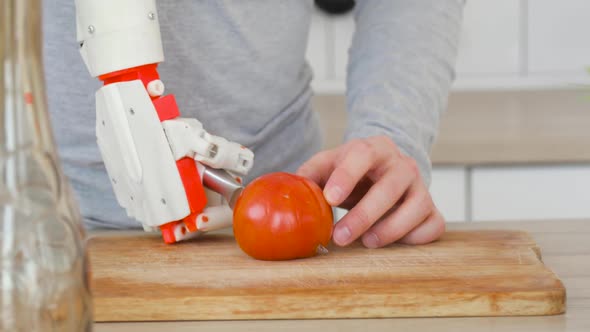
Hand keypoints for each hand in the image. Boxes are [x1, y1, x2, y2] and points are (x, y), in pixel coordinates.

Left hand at [297, 135, 444, 247]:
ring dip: (391, 229)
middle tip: (339, 237)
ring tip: (367, 242)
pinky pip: (434, 225)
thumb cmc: (352, 169)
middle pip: (390, 187)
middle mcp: (402, 164)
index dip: (346, 177)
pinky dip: (416, 237)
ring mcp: (421, 186)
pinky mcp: (432, 208)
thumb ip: (310, 174)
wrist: (385, 166)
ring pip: (417, 206)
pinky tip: (395, 242)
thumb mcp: (329, 163)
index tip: (330, 198)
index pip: (362, 155)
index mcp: (373, 148)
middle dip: (364, 215)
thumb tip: (289, 192)